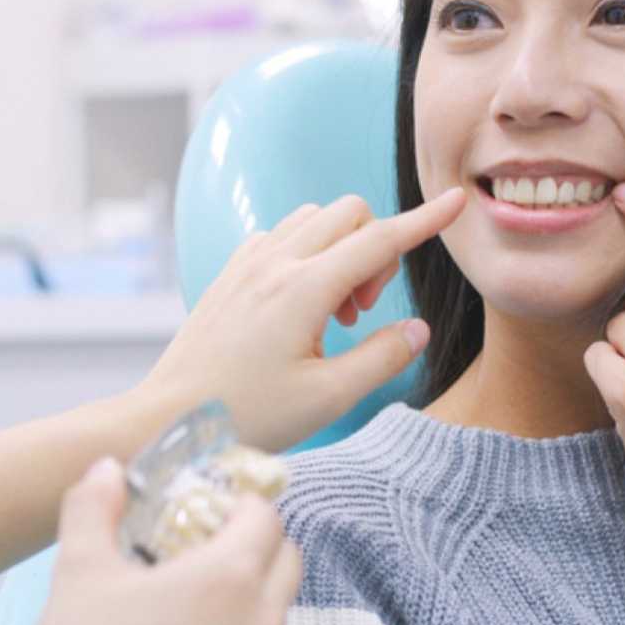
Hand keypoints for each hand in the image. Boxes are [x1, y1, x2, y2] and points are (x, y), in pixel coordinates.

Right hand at [8, 458, 300, 624]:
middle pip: (286, 559)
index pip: (266, 516)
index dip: (238, 502)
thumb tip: (105, 469)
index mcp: (229, 579)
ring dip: (251, 592)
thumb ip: (95, 507)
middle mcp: (260, 624)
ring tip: (192, 597)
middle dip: (255, 541)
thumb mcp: (79, 572)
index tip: (205, 505)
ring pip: (278, 610)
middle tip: (204, 544)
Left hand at [142, 188, 467, 451]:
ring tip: (332, 314)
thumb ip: (381, 357)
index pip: (381, 239)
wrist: (168, 421)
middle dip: (375, 250)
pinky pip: (281, 237)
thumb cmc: (247, 416)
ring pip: (314, 219)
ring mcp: (246, 265)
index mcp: (303, 289)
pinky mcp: (229, 275)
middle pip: (349, 214)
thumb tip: (417, 329)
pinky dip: (306, 255)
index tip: (456, 202)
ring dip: (340, 250)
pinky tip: (299, 308)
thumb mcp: (328, 398)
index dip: (425, 221)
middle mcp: (274, 264)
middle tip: (361, 313)